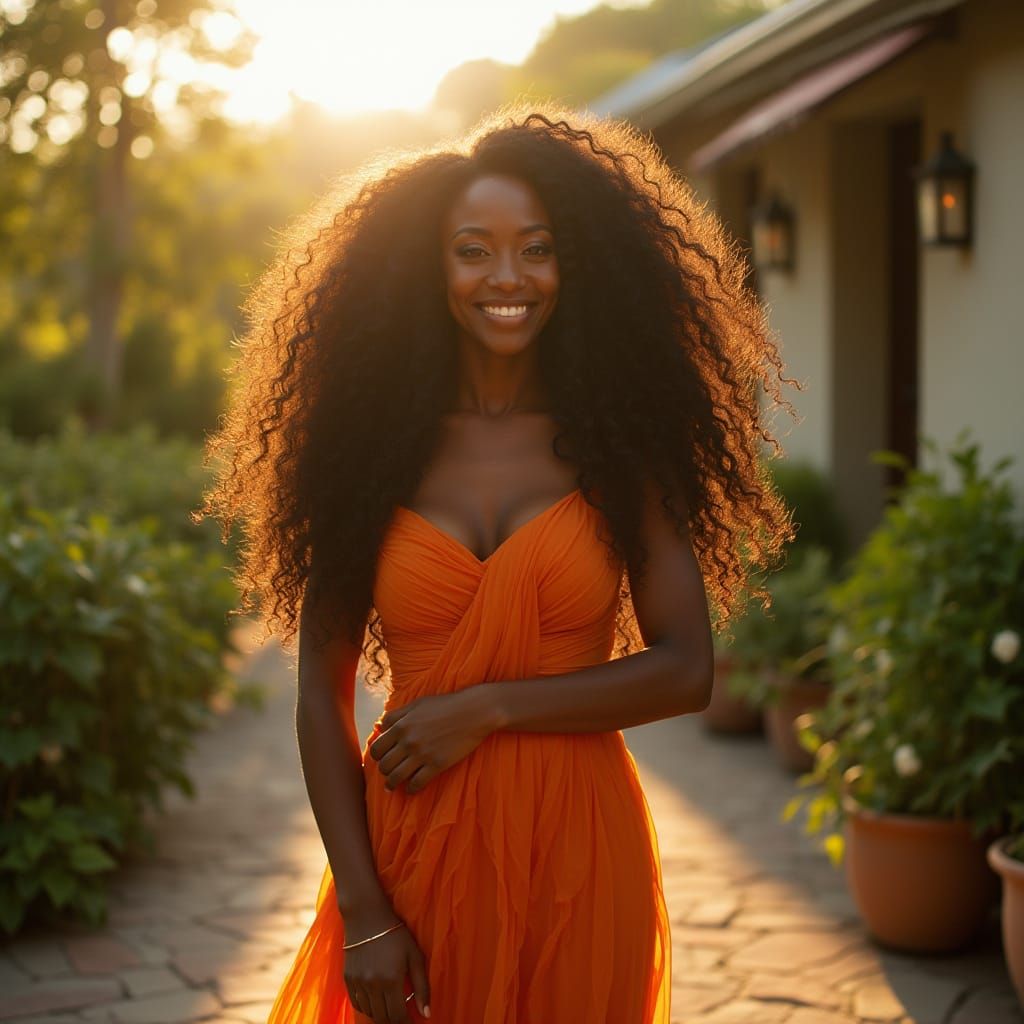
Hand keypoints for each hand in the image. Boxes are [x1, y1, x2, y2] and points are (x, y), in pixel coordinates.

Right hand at [343, 918, 430, 1021]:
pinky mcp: (348, 979)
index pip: (398, 1016)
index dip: (406, 1023)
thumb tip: (426, 1014)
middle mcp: (372, 985)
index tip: (412, 1022)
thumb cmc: (396, 934)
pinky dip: (367, 1008)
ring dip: (380, 1015)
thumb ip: (422, 986)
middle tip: (402, 1017)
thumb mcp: (415, 956)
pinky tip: (376, 1002)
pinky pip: (357, 1004)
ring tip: (390, 1009)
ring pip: (369, 1013)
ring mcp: (358, 983)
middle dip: (394, 1021)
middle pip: (383, 1018)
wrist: (367, 916)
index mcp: (391, 981)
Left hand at [368, 686, 498, 794]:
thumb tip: (378, 727)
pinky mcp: (437, 764)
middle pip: (383, 764)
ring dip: (392, 784)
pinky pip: (416, 784)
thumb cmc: (445, 705)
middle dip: (384, 770)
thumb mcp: (417, 704)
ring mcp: (422, 754)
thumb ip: (396, 715)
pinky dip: (411, 789)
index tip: (383, 758)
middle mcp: (408, 741)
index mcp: (401, 725)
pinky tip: (412, 788)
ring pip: (395, 777)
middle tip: (388, 772)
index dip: (377, 755)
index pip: (376, 747)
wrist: (473, 711)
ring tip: (393, 785)